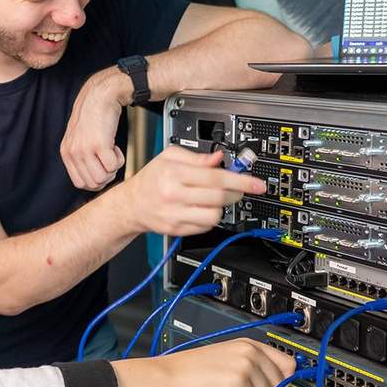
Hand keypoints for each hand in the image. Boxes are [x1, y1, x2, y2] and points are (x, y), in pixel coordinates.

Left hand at [60, 66, 132, 190]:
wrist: (101, 94)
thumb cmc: (95, 115)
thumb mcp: (80, 137)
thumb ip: (81, 156)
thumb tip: (95, 180)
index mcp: (66, 152)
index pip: (79, 183)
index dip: (95, 180)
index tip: (103, 168)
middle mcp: (73, 152)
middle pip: (92, 184)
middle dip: (106, 176)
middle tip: (110, 160)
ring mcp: (85, 149)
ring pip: (102, 178)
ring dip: (113, 168)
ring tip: (112, 152)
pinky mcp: (99, 144)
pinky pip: (112, 166)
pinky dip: (119, 159)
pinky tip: (115, 146)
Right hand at [118, 145, 265, 236]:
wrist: (130, 205)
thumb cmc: (151, 179)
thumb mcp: (169, 157)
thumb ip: (196, 157)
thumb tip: (219, 158)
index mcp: (174, 173)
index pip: (215, 177)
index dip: (240, 180)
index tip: (256, 183)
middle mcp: (174, 195)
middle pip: (219, 197)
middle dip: (236, 193)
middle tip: (239, 189)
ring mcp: (175, 214)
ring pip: (214, 215)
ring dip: (222, 207)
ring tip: (216, 199)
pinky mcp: (176, 229)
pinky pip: (205, 227)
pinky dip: (209, 217)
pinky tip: (202, 209)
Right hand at [120, 339, 296, 386]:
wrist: (170, 377)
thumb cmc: (192, 371)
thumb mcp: (228, 359)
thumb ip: (255, 366)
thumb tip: (280, 382)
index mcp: (248, 344)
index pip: (287, 362)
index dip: (283, 379)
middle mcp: (250, 351)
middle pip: (280, 383)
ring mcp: (246, 365)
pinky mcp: (239, 381)